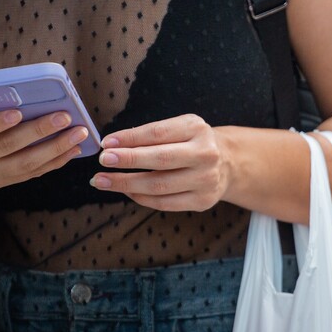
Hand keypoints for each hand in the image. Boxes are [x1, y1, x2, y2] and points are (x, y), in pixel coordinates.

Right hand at [0, 82, 89, 190]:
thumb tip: (13, 82)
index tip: (18, 112)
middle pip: (7, 147)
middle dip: (39, 131)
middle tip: (65, 117)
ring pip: (24, 164)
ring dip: (55, 149)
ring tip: (78, 134)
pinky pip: (30, 174)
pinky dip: (54, 162)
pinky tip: (72, 150)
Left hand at [89, 114, 229, 211]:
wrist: (228, 163)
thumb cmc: (193, 143)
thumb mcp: (179, 128)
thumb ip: (151, 135)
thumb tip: (113, 146)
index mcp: (197, 129)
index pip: (158, 133)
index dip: (130, 138)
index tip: (106, 143)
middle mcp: (205, 154)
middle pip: (160, 159)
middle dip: (128, 160)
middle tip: (103, 161)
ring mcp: (206, 180)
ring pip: (159, 185)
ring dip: (126, 184)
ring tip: (103, 181)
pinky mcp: (202, 201)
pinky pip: (164, 203)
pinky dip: (140, 197)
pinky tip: (125, 191)